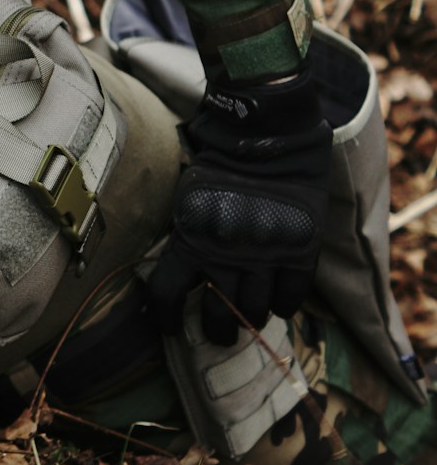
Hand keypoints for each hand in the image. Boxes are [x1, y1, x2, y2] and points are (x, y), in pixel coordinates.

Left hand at [145, 66, 333, 345]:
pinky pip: (294, 293)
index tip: (170, 328)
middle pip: (219, 315)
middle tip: (217, 333)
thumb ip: (185, 231)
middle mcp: (226, 254)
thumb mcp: (186, 196)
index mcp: (190, 239)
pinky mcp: (299, 247)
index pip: (167, 293)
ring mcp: (265, 253)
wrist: (263, 131)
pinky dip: (287, 304)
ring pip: (257, 310)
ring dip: (251, 318)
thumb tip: (174, 264)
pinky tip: (280, 304)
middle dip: (216, 330)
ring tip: (249, 317)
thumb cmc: (217, 158)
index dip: (165, 317)